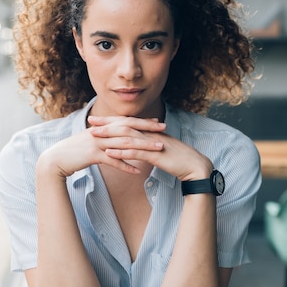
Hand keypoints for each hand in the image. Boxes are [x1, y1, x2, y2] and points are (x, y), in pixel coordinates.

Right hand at [37, 116, 166, 177]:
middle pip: (128, 128)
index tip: (157, 123)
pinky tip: (138, 171)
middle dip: (147, 129)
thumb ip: (103, 139)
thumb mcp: (90, 142)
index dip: (142, 121)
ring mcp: (97, 142)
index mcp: (102, 127)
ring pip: (124, 143)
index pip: (125, 121)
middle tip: (164, 130)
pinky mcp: (92, 155)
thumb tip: (115, 141)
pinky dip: (126, 166)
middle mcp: (101, 131)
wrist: (55, 159)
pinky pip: (113, 160)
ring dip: (143, 146)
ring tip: (158, 150)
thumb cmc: (73, 152)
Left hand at [89, 116, 212, 180]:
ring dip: (109, 135)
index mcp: (152, 132)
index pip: (129, 123)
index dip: (113, 121)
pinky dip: (121, 151)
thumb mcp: (162, 151)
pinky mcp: (155, 155)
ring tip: (94, 135)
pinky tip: (109, 152)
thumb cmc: (180, 160)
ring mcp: (152, 144)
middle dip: (106, 123)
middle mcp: (150, 134)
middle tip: (90, 121)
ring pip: (127, 137)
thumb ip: (151, 146)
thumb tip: (141, 147)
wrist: (195, 167)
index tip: (98, 119)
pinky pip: (135, 152)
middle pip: (125, 125)